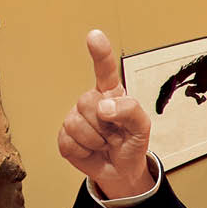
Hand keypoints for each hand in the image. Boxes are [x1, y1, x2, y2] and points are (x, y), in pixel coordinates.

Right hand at [58, 29, 153, 199]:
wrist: (121, 171)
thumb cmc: (131, 143)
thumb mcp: (142, 127)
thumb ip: (129, 110)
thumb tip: (103, 106)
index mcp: (111, 93)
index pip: (104, 69)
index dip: (99, 53)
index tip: (94, 36)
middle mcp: (91, 101)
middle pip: (87, 101)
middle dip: (104, 124)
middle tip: (114, 134)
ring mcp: (75, 117)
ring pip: (76, 123)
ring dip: (94, 140)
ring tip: (103, 143)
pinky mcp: (64, 137)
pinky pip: (69, 141)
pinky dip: (83, 151)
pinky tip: (90, 150)